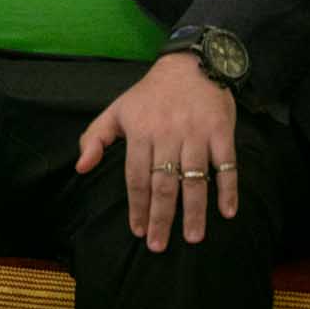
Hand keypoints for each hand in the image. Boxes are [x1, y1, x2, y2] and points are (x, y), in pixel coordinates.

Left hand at [76, 54, 238, 251]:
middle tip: (160, 246)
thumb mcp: (117, 109)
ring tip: (193, 237)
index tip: (139, 231)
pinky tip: (227, 211)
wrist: (192, 62)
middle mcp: (168, 134)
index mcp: (141, 131)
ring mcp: (197, 133)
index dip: (137, 206)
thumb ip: (95, 137)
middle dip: (161, 217)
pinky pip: (226, 163)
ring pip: (194, 178)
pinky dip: (228, 188)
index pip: (137, 177)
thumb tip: (81, 168)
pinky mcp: (221, 130)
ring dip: (195, 210)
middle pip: (164, 183)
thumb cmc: (151, 92)